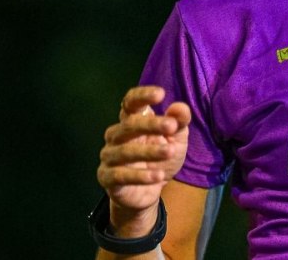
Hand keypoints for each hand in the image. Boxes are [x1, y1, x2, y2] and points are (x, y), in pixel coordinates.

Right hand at [97, 86, 190, 226]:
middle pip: (128, 125)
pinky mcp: (107, 178)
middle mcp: (116, 136)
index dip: (142, 96)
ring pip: (125, 150)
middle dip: (150, 124)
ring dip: (148, 151)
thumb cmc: (160, 159)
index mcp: (131, 121)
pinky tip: (158, 176)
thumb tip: (180, 107)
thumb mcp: (176, 140)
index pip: (130, 103)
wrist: (148, 193)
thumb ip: (179, 123)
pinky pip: (120, 176)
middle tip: (171, 126)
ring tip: (170, 152)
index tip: (160, 94)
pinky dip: (140, 176)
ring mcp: (109, 157)